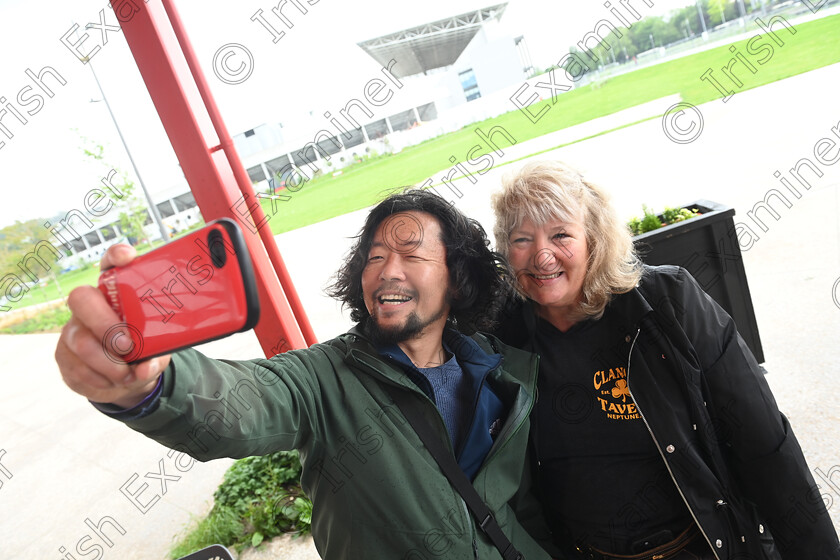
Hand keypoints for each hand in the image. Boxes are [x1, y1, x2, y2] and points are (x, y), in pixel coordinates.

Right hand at [55, 244, 169, 408]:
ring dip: (108, 364)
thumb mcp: (158, 346)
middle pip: (82, 299)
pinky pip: (77, 367)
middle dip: (106, 325)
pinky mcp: (63, 354)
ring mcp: (73, 329)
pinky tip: (114, 382)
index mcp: (116, 295)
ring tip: (128, 375)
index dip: (115, 256)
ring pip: (81, 342)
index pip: (110, 264)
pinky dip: (100, 380)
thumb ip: (158, 351)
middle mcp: (90, 305)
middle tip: (128, 347)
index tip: (127, 257)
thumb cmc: (143, 352)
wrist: (124, 381)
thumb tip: (147, 364)